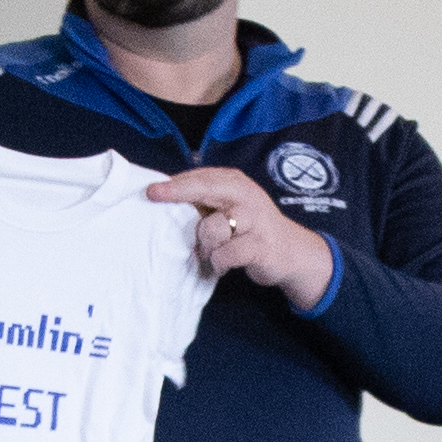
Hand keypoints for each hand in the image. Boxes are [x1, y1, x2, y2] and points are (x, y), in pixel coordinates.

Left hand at [147, 167, 333, 311]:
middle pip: (206, 188)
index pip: (200, 178)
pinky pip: (226, 254)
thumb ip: (204, 202)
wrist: (291, 251)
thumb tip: (162, 199)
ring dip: (206, 245)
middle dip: (178, 192)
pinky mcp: (261, 246)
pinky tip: (224, 264)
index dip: (174, 184)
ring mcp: (255, 220)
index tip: (150, 190)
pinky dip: (219, 262)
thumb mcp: (229, 208)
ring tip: (213, 252)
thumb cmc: (249, 229)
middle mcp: (245, 196)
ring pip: (213, 228)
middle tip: (154, 196)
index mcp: (234, 183)